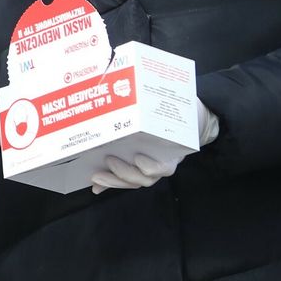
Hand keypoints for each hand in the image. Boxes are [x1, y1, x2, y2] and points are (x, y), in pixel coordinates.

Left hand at [90, 100, 219, 194]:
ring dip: (113, 180)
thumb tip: (142, 94)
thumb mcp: (169, 112)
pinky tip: (95, 186)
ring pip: (133, 182)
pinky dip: (109, 185)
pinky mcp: (136, 171)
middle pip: (143, 178)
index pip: (162, 167)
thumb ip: (160, 107)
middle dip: (124, 173)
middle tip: (108, 161)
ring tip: (96, 176)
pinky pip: (124, 181)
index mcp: (171, 153)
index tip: (138, 159)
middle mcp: (161, 166)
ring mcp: (149, 171)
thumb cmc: (173, 115)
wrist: (186, 122)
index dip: (150, 167)